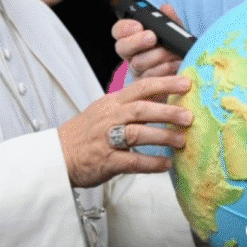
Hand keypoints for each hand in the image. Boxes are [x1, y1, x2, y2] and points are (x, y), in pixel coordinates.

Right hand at [57, 75, 192, 186]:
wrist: (58, 155)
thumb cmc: (87, 132)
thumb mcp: (107, 110)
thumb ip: (132, 102)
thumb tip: (164, 93)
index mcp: (113, 102)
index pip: (141, 87)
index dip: (165, 83)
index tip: (186, 83)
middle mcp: (111, 117)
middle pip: (142, 109)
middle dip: (167, 111)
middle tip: (188, 116)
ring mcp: (107, 139)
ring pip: (137, 133)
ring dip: (162, 136)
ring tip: (182, 141)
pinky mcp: (106, 161)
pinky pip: (132, 162)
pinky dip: (151, 163)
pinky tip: (166, 164)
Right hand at [112, 3, 182, 79]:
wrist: (185, 74)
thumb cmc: (175, 49)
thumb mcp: (176, 32)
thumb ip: (170, 20)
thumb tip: (166, 8)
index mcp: (133, 38)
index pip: (118, 30)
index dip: (125, 27)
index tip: (139, 25)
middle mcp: (131, 54)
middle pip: (121, 47)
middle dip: (137, 41)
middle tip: (152, 37)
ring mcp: (137, 71)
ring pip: (137, 63)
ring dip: (157, 56)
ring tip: (173, 52)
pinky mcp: (146, 85)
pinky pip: (150, 78)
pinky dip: (166, 69)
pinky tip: (176, 64)